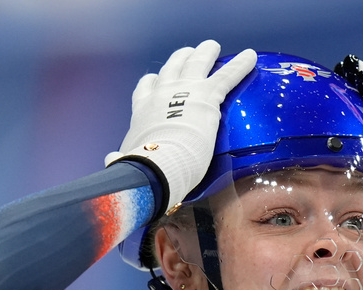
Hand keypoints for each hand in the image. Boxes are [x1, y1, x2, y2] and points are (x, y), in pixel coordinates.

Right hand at [106, 40, 256, 214]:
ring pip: (197, 63)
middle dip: (181, 58)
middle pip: (172, 68)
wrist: (157, 165)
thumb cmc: (143, 169)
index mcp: (143, 111)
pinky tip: (251, 57)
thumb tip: (111, 163)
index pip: (147, 88)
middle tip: (190, 53)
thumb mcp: (127, 161)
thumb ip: (121, 160)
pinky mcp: (206, 96)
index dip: (154, 82)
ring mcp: (184, 92)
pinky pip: (227, 75)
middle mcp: (161, 94)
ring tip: (213, 47)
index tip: (157, 79)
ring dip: (206, 53)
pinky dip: (240, 64)